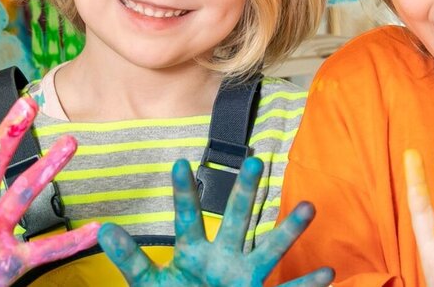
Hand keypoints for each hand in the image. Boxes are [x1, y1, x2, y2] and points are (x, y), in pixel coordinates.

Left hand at [98, 157, 333, 286]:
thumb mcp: (148, 284)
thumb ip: (130, 259)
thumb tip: (104, 230)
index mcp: (193, 253)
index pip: (187, 218)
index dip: (183, 193)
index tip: (180, 163)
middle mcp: (223, 259)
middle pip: (235, 220)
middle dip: (245, 192)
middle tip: (255, 160)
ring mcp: (244, 278)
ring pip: (268, 250)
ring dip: (287, 229)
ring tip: (307, 206)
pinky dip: (307, 286)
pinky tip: (329, 273)